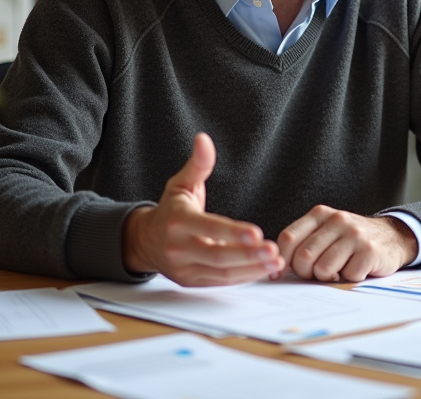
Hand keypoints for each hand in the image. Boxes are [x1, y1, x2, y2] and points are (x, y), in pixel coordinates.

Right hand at [122, 132, 284, 285]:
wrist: (145, 240)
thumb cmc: (171, 209)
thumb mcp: (181, 183)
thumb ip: (198, 164)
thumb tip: (204, 139)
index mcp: (178, 221)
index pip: (208, 227)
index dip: (232, 232)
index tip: (256, 232)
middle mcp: (179, 247)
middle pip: (217, 256)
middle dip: (247, 255)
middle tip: (273, 251)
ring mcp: (184, 268)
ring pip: (221, 273)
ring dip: (251, 269)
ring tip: (275, 262)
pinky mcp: (191, 282)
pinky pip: (220, 282)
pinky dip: (243, 277)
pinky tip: (263, 270)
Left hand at [275, 205, 419, 282]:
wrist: (392, 237)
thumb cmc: (351, 240)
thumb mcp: (326, 231)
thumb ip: (303, 242)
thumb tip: (276, 267)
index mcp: (320, 214)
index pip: (288, 238)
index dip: (281, 261)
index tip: (280, 274)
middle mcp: (337, 220)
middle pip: (303, 257)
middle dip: (307, 273)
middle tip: (320, 272)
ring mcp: (354, 234)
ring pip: (323, 269)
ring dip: (329, 277)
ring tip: (340, 269)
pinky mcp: (369, 251)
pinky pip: (347, 276)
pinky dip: (349, 279)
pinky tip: (357, 268)